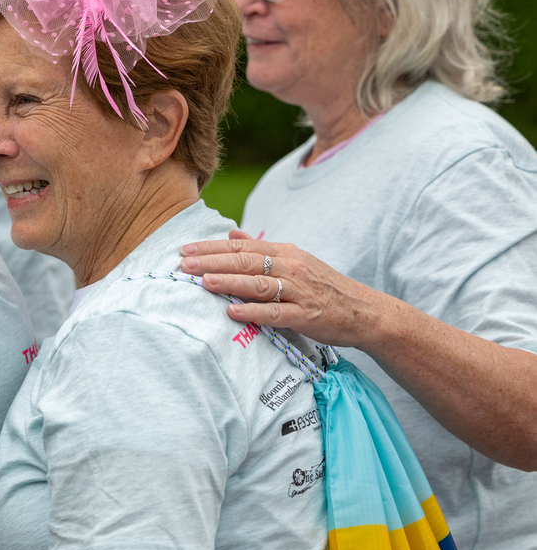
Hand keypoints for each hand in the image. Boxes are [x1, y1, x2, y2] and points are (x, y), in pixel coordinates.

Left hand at [179, 230, 391, 347]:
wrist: (365, 311)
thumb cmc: (323, 287)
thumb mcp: (295, 261)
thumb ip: (263, 249)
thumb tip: (232, 234)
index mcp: (285, 252)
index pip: (242, 247)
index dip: (212, 247)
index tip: (185, 249)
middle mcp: (291, 267)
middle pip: (246, 262)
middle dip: (212, 262)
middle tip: (184, 264)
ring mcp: (300, 291)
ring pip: (259, 284)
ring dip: (229, 282)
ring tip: (204, 282)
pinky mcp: (307, 315)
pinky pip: (277, 313)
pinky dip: (254, 312)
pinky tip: (233, 312)